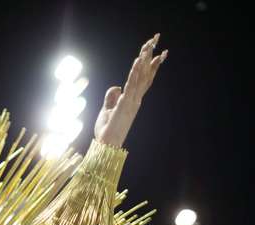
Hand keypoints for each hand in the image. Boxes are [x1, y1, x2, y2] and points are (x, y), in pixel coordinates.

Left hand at [94, 33, 167, 147]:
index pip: (145, 79)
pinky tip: (137, 62)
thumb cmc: (106, 130)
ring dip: (144, 60)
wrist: (106, 145)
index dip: (151, 65)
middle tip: (157, 39)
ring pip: (140, 77)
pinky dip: (134, 73)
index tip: (159, 52)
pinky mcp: (124, 104)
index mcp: (132, 100)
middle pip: (145, 74)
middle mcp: (135, 99)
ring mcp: (131, 101)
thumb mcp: (107, 110)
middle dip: (151, 56)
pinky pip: (131, 85)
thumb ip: (112, 97)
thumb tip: (116, 86)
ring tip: (148, 45)